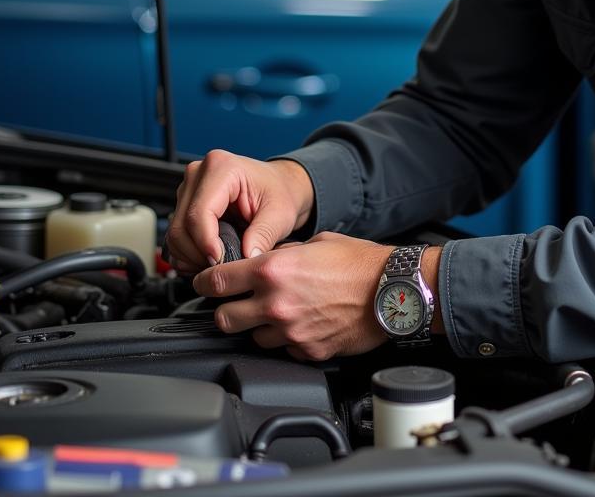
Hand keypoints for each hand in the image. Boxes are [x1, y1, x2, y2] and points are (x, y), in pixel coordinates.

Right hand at [165, 151, 314, 271]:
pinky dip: (187, 254)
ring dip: (191, 257)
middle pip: (181, 226)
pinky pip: (175, 236)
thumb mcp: (280, 214)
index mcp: (221, 168)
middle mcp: (199, 173)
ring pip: (175, 234)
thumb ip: (264, 234)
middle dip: (198, 254)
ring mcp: (189, 188)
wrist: (278, 186)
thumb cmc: (279, 192)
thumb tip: (246, 257)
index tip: (221, 262)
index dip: (206, 244)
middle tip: (222, 267)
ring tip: (218, 263)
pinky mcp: (185, 203)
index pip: (198, 214)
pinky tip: (208, 258)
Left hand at [192, 232, 392, 359]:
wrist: (391, 290)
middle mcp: (275, 303)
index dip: (203, 282)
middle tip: (235, 303)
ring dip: (258, 327)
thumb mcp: (314, 243)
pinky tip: (301, 325)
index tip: (203, 282)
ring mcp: (290, 331)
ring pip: (251, 338)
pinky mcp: (306, 351)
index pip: (216, 281)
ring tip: (277, 313)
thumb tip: (265, 259)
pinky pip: (282, 349)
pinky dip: (286, 340)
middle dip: (225, 310)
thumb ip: (282, 255)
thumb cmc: (359, 263)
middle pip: (223, 318)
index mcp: (272, 270)